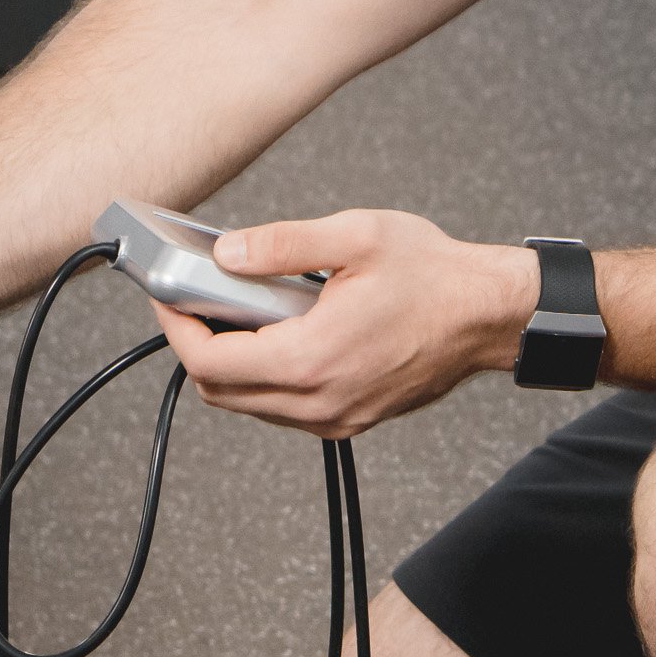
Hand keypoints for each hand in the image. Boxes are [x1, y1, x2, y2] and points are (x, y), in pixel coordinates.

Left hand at [148, 207, 538, 441]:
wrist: (487, 315)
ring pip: (250, 405)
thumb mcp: (354, 237)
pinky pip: (283, 409)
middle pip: (221, 393)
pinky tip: (275, 334)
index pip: (210, 364)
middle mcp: (320, 401)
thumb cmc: (432, 275)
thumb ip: (282, 246)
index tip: (168, 297)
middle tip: (195, 301)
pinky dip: (264, 377)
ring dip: (229, 365)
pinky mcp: (350, 419)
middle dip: (196, 347)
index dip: (177, 329)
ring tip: (235, 313)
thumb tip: (227, 254)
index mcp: (312, 358)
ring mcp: (336, 417)